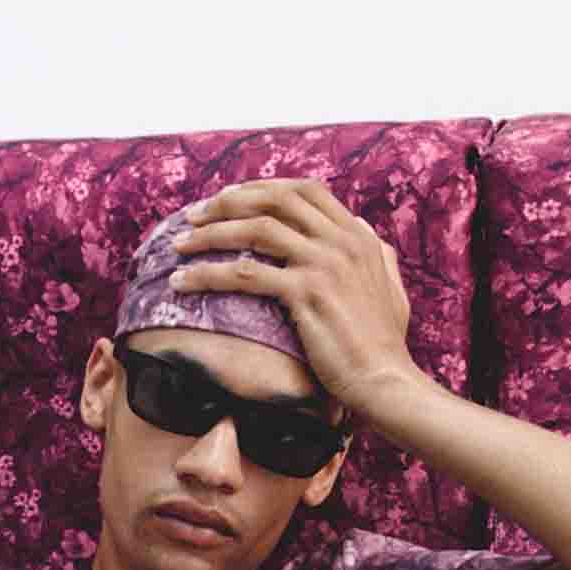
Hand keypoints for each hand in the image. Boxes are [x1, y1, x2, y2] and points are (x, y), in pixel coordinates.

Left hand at [166, 179, 418, 414]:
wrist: (385, 381)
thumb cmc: (384, 347)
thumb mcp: (390, 287)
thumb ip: (378, 254)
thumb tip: (364, 230)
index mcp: (358, 234)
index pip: (304, 191)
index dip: (261, 188)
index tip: (229, 199)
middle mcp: (341, 240)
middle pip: (274, 200)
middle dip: (228, 202)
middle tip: (194, 216)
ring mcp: (324, 263)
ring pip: (256, 229)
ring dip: (211, 234)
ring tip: (180, 246)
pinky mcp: (306, 293)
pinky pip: (246, 274)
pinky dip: (209, 274)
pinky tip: (184, 283)